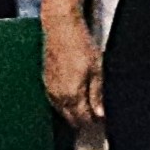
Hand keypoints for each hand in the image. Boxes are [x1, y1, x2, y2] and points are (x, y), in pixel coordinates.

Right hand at [39, 5, 103, 133]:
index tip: (103, 121)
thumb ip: (96, 94)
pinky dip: (64, 104)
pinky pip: (54, 101)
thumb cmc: (80, 45)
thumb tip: (100, 114)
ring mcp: (50, 89)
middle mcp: (58, 96)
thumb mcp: (96, 70)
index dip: (94, 122)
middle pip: (70, 119)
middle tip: (96, 116)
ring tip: (86, 109)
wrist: (60, 28)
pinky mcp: (46, 81)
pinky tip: (72, 99)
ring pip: (61, 111)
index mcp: (72, 95)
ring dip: (73, 114)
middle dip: (83, 121)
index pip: (83, 119)